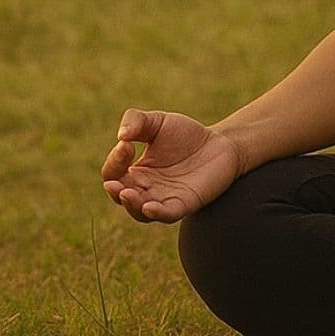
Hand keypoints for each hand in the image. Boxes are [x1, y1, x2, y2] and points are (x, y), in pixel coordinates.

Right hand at [99, 108, 239, 224]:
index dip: (114, 162)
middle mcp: (147, 188)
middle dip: (115, 191)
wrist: (221, 143)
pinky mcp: (185, 203)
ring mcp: (165, 198)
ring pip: (140, 212)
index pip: (113, 174)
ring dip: (132, 205)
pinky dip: (157, 213)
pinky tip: (150, 207)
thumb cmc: (185, 134)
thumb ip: (136, 121)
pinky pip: (168, 215)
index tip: (127, 145)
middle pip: (121, 198)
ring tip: (127, 194)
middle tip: (114, 183)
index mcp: (136, 171)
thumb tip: (122, 136)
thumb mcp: (157, 121)